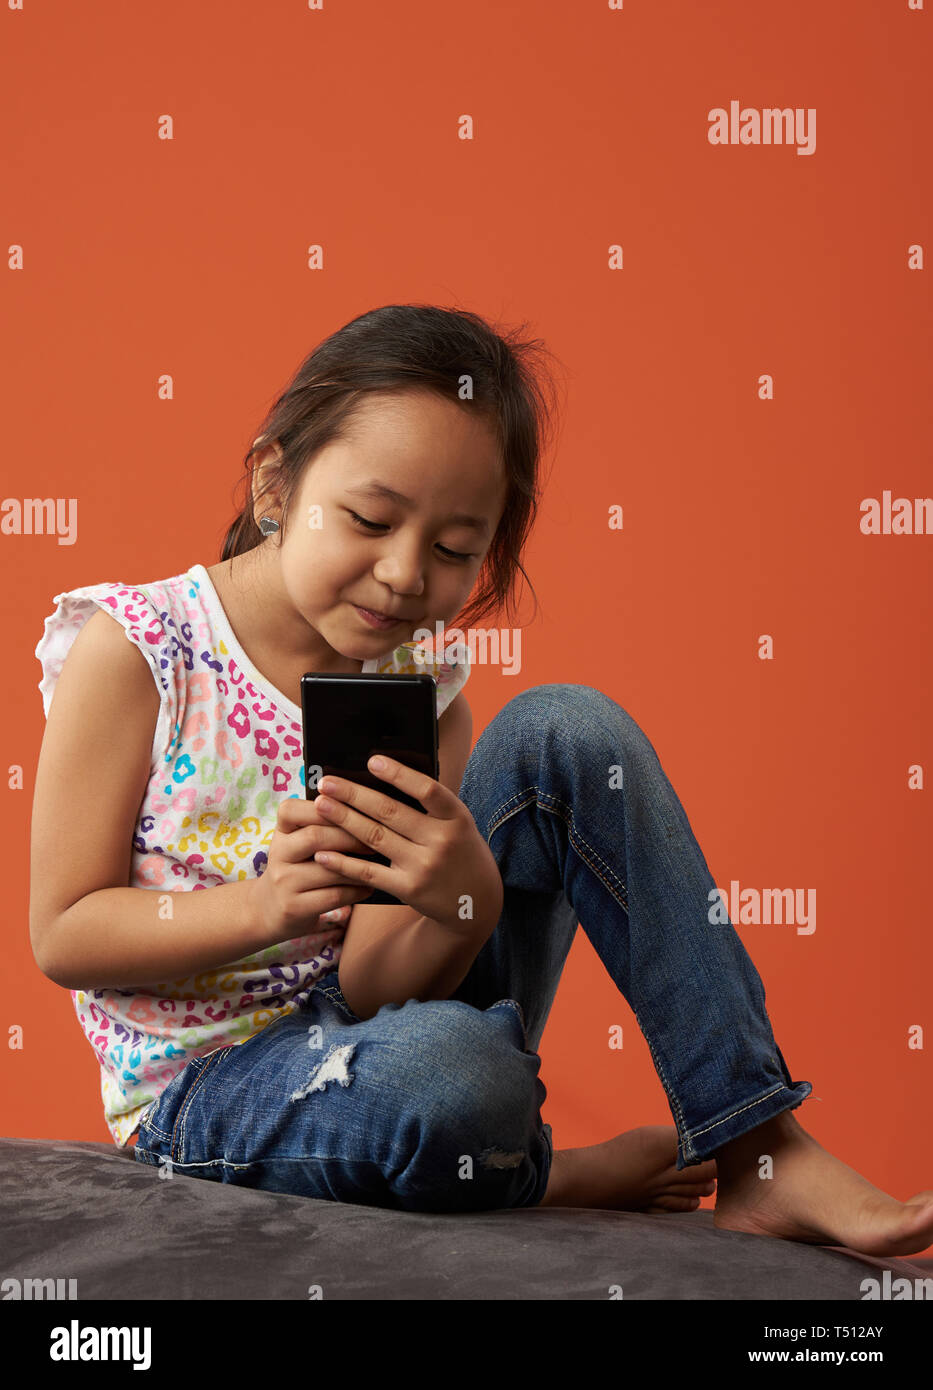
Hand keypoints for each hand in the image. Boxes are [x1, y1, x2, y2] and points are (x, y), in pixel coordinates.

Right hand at [251, 796, 377, 945]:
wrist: (269, 909)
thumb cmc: (297, 867)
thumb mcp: (299, 844)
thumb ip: (322, 826)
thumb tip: (364, 808)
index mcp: (280, 832)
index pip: (293, 810)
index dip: (323, 807)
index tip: (352, 806)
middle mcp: (278, 854)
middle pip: (315, 837)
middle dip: (350, 836)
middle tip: (377, 837)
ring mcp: (283, 882)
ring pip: (329, 869)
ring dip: (360, 866)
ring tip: (380, 862)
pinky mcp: (294, 908)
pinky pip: (334, 895)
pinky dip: (357, 890)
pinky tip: (370, 886)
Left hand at [309, 755, 503, 934]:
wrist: (477, 902)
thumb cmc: (461, 853)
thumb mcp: (458, 824)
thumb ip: (431, 806)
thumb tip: (385, 778)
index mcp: (456, 818)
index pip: (427, 789)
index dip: (399, 774)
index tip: (372, 760)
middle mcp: (442, 841)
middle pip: (390, 812)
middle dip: (353, 794)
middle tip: (326, 782)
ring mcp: (424, 867)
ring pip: (375, 837)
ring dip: (344, 819)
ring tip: (321, 805)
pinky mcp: (409, 890)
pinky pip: (370, 872)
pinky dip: (344, 863)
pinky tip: (324, 853)